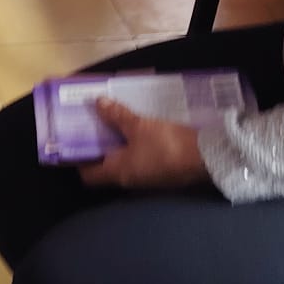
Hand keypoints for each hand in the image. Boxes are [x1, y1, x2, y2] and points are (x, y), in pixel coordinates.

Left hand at [81, 101, 207, 188]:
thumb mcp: (138, 125)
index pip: (87, 175)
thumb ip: (116, 115)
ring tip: (112, 120)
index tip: (75, 139)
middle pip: (104, 167)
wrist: (207, 158)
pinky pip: (139, 159)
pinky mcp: (160, 171)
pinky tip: (136, 127)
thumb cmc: (166, 145)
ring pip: (123, 162)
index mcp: (117, 173)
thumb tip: (97, 104)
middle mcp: (128, 180)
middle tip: (93, 123)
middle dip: (98, 146)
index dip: (78, 160)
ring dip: (117, 144)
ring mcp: (146, 178)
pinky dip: (133, 145)